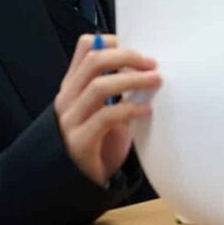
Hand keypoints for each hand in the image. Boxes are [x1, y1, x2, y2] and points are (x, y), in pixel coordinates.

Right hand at [54, 34, 159, 185]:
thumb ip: (116, 90)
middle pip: (95, 61)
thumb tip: (146, 68)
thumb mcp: (104, 111)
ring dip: (132, 80)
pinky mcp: (80, 141)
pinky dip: (129, 109)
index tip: (137, 49)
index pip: (85, 47)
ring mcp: (71, 119)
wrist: (78, 183)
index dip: (111, 41)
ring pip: (99, 86)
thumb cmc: (98, 143)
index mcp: (72, 85)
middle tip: (152, 63)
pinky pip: (105, 117)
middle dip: (127, 57)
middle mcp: (68, 98)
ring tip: (156, 81)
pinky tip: (146, 110)